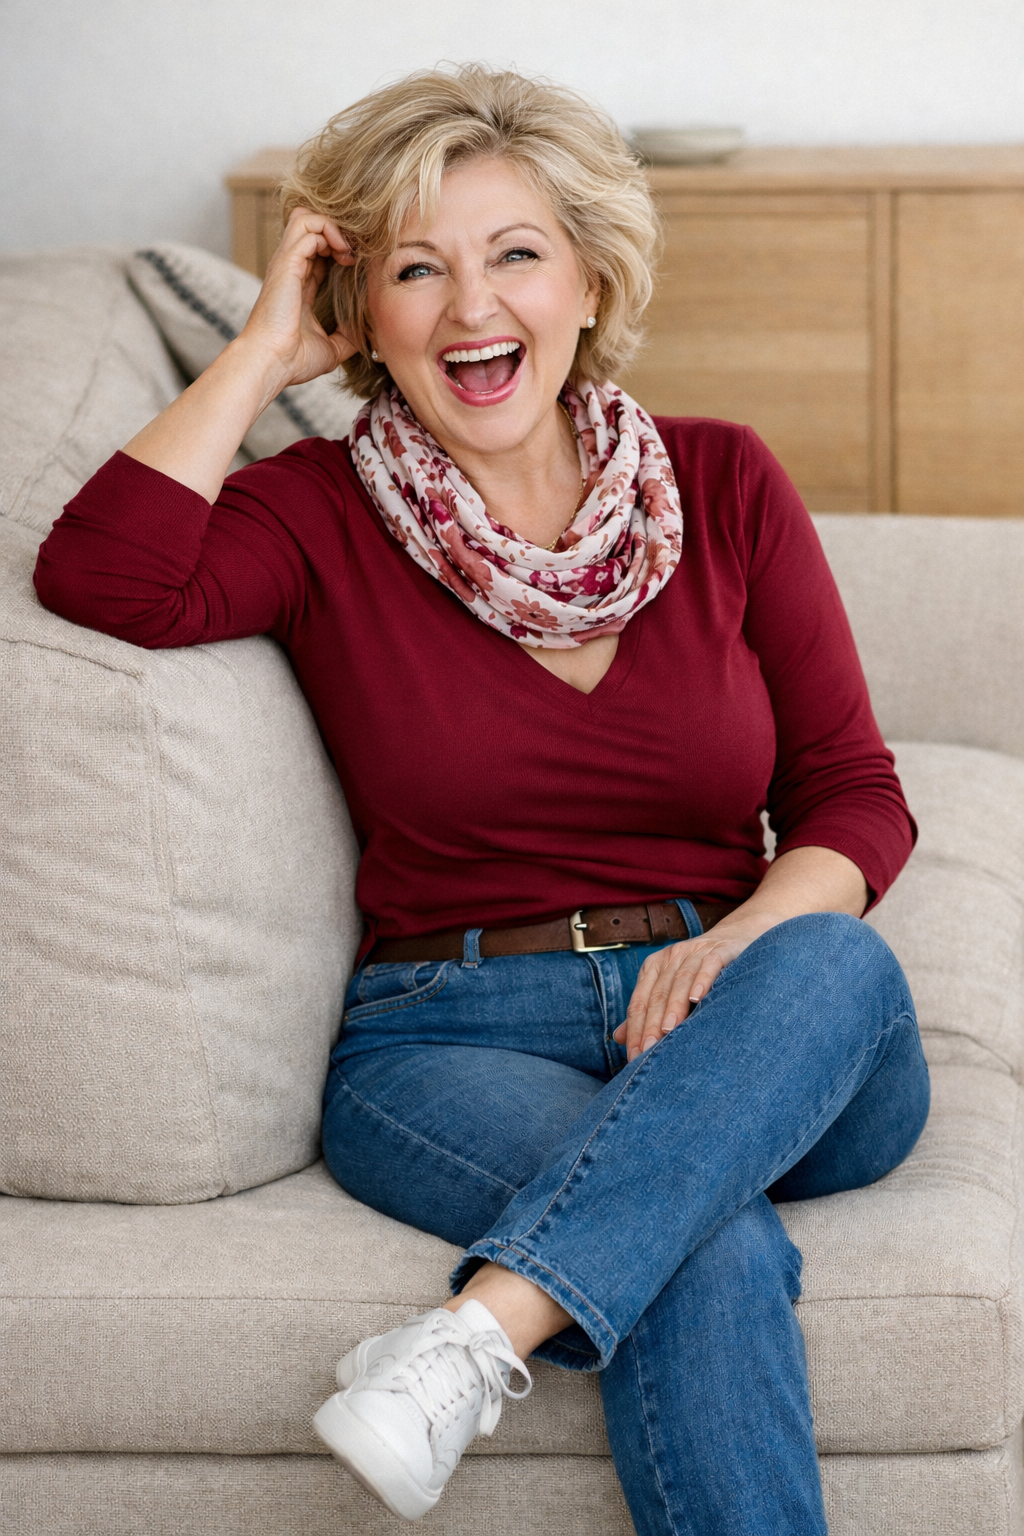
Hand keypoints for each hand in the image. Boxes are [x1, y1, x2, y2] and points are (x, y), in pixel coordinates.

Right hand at [239, 206, 358, 388]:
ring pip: (305, 217)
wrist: (272, 362)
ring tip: (347, 251)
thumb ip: (348, 337)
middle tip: (354, 254)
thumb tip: (368, 335)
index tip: (357, 266)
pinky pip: (307, 227)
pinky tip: (343, 255)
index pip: (317, 250)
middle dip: (336, 230)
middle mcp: (290, 268)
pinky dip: (329, 232)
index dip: (340, 249)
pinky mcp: (287, 262)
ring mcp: (287, 262)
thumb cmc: (294, 360)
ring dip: (332, 227)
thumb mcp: (331, 348)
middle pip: (309, 225)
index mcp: (299, 284)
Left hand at [613, 911, 780, 1061]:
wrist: (735, 939)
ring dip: (674, 1006)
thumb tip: (619, 1038)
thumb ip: (647, 1011)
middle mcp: (670, 958)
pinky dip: (702, 981)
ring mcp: (695, 952)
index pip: (639, 1002)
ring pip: (680, 981)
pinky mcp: (720, 951)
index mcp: (654, 968)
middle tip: (648, 1051)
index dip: (635, 1030)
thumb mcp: (671, 987)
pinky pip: (709, 966)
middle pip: (657, 994)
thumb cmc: (699, 972)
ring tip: (668, 1030)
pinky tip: (698, 998)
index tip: (634, 1057)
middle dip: (651, 1024)